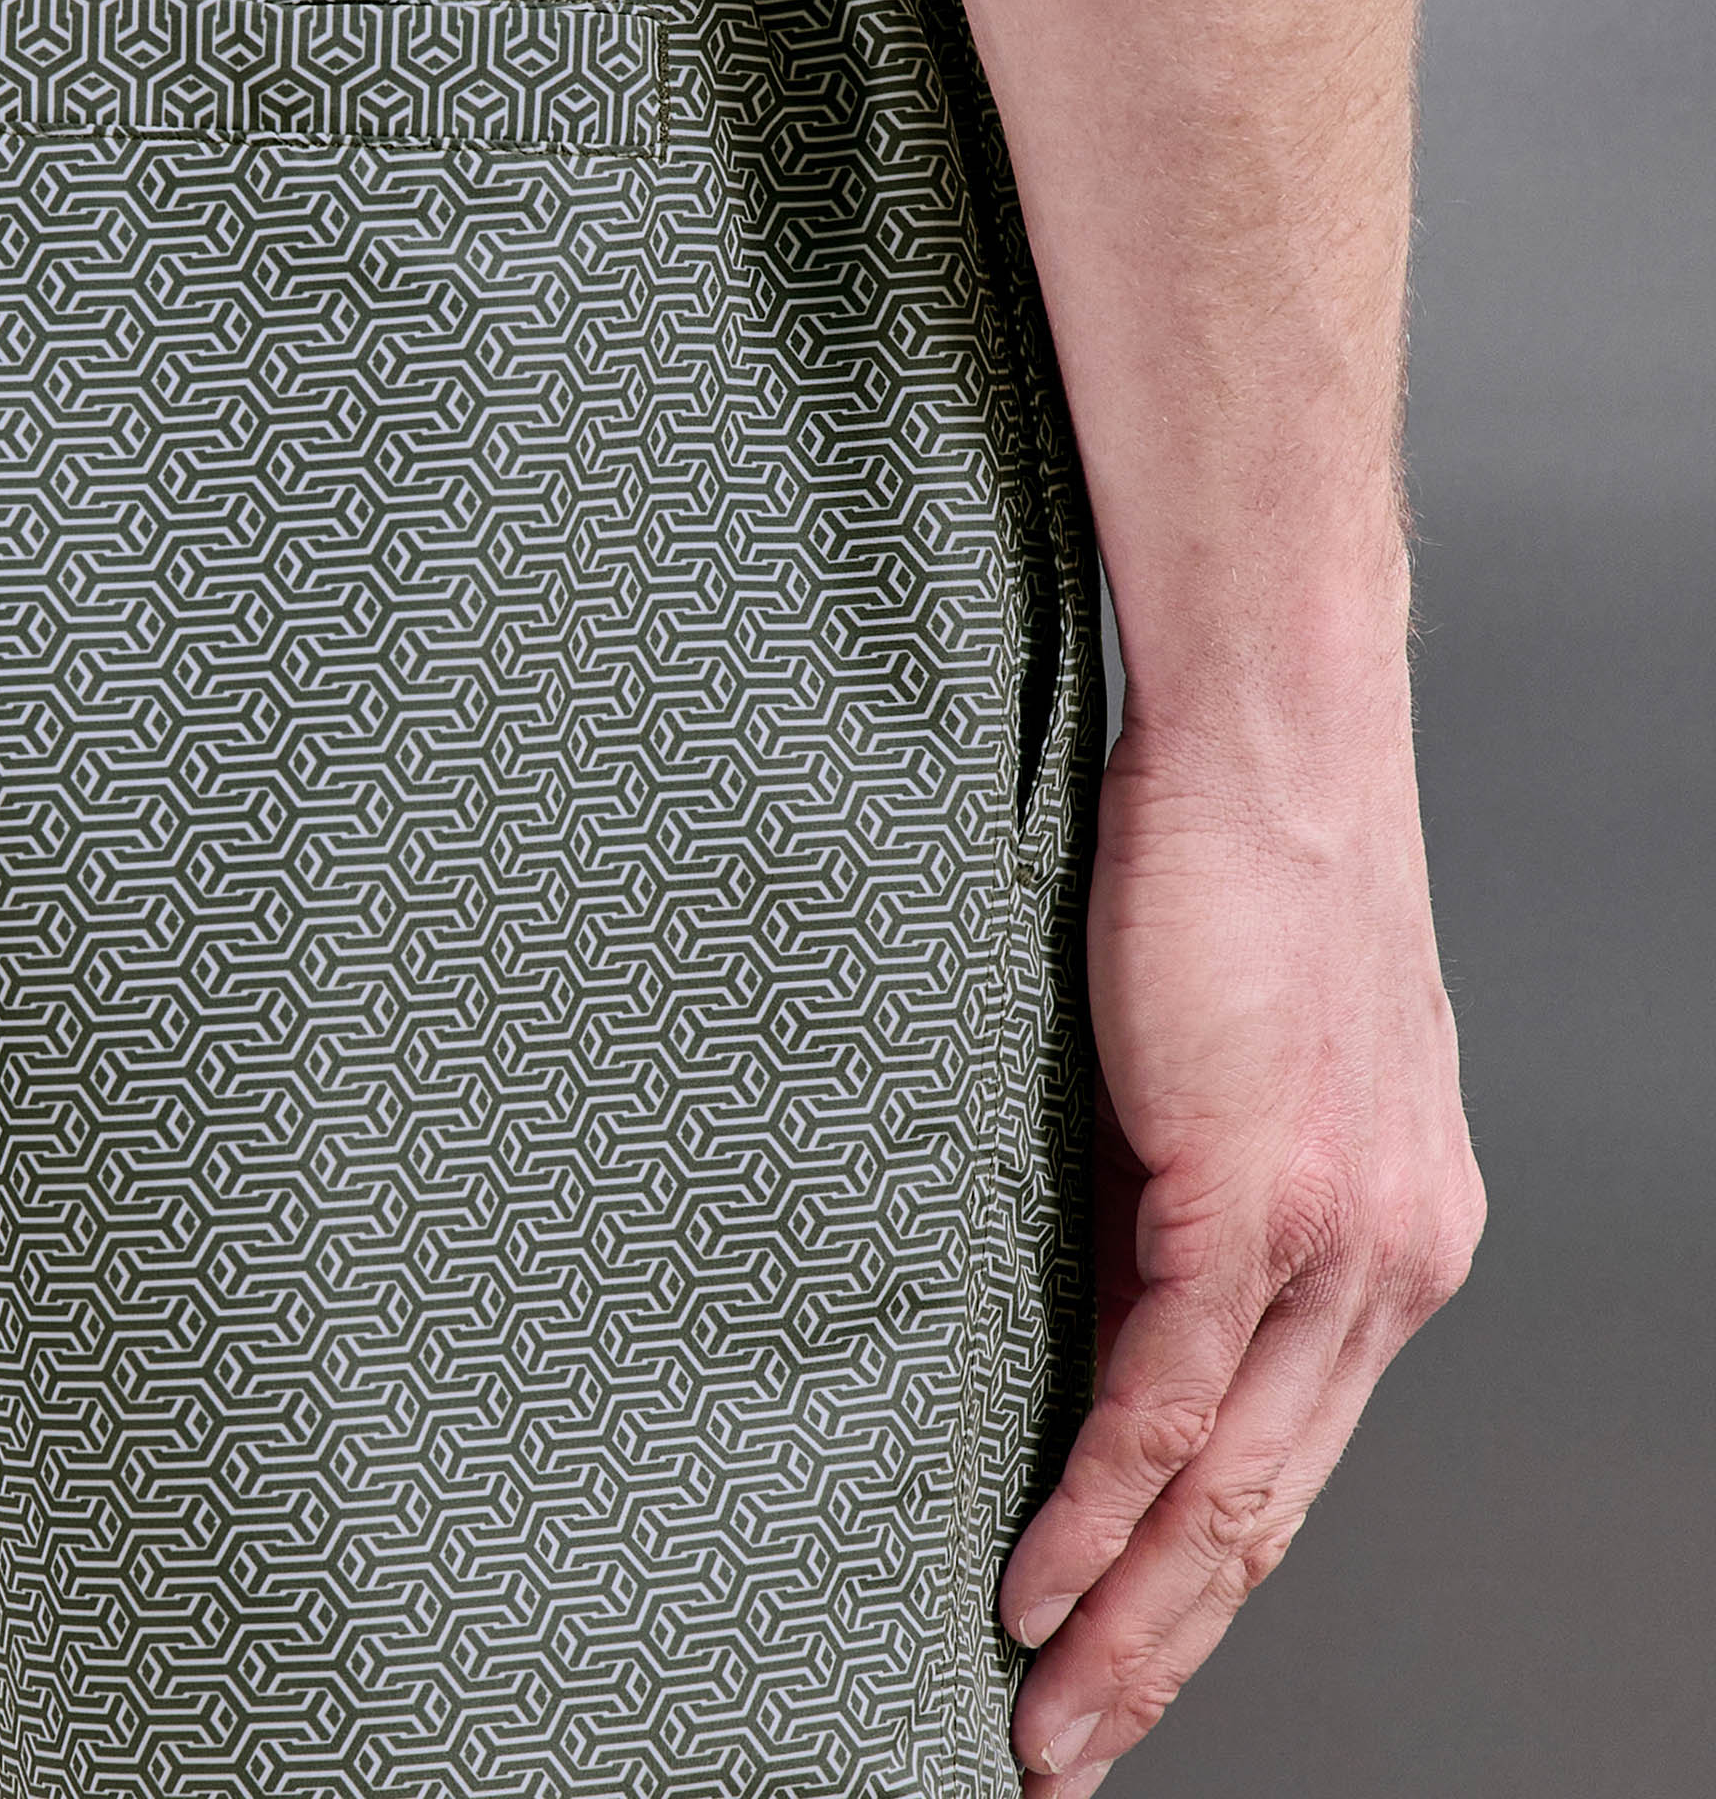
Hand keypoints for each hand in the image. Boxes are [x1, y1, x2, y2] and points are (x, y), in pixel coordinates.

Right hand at [1000, 682, 1486, 1794]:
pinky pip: (1170, 1396)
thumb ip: (1192, 1210)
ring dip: (1128, 1620)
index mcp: (1398, 1239)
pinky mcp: (1255, 1187)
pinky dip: (1100, 1508)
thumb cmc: (1243, 877)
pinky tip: (1038, 1580)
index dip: (1210, 1582)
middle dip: (1166, 1651)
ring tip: (1042, 1709)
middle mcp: (1395, 1261)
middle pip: (1275, 1513)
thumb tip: (1095, 1317)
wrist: (1276, 738)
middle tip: (1071, 1748)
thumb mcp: (1239, 1073)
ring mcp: (1337, 1233)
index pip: (1300, 1459)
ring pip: (1230, 1487)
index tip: (1127, 1658)